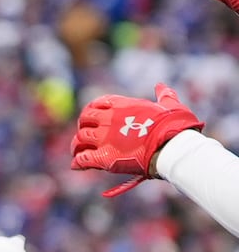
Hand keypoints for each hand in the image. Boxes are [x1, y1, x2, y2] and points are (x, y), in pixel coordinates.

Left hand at [70, 82, 203, 196]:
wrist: (171, 146)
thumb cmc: (174, 126)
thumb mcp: (171, 106)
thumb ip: (164, 96)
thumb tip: (161, 86)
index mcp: (122, 105)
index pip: (99, 103)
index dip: (93, 109)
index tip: (93, 116)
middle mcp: (108, 120)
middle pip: (84, 119)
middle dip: (83, 125)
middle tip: (85, 133)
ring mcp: (103, 138)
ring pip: (80, 138)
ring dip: (77, 145)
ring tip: (78, 150)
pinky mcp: (103, 157)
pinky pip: (82, 159)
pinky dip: (78, 162)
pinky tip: (78, 165)